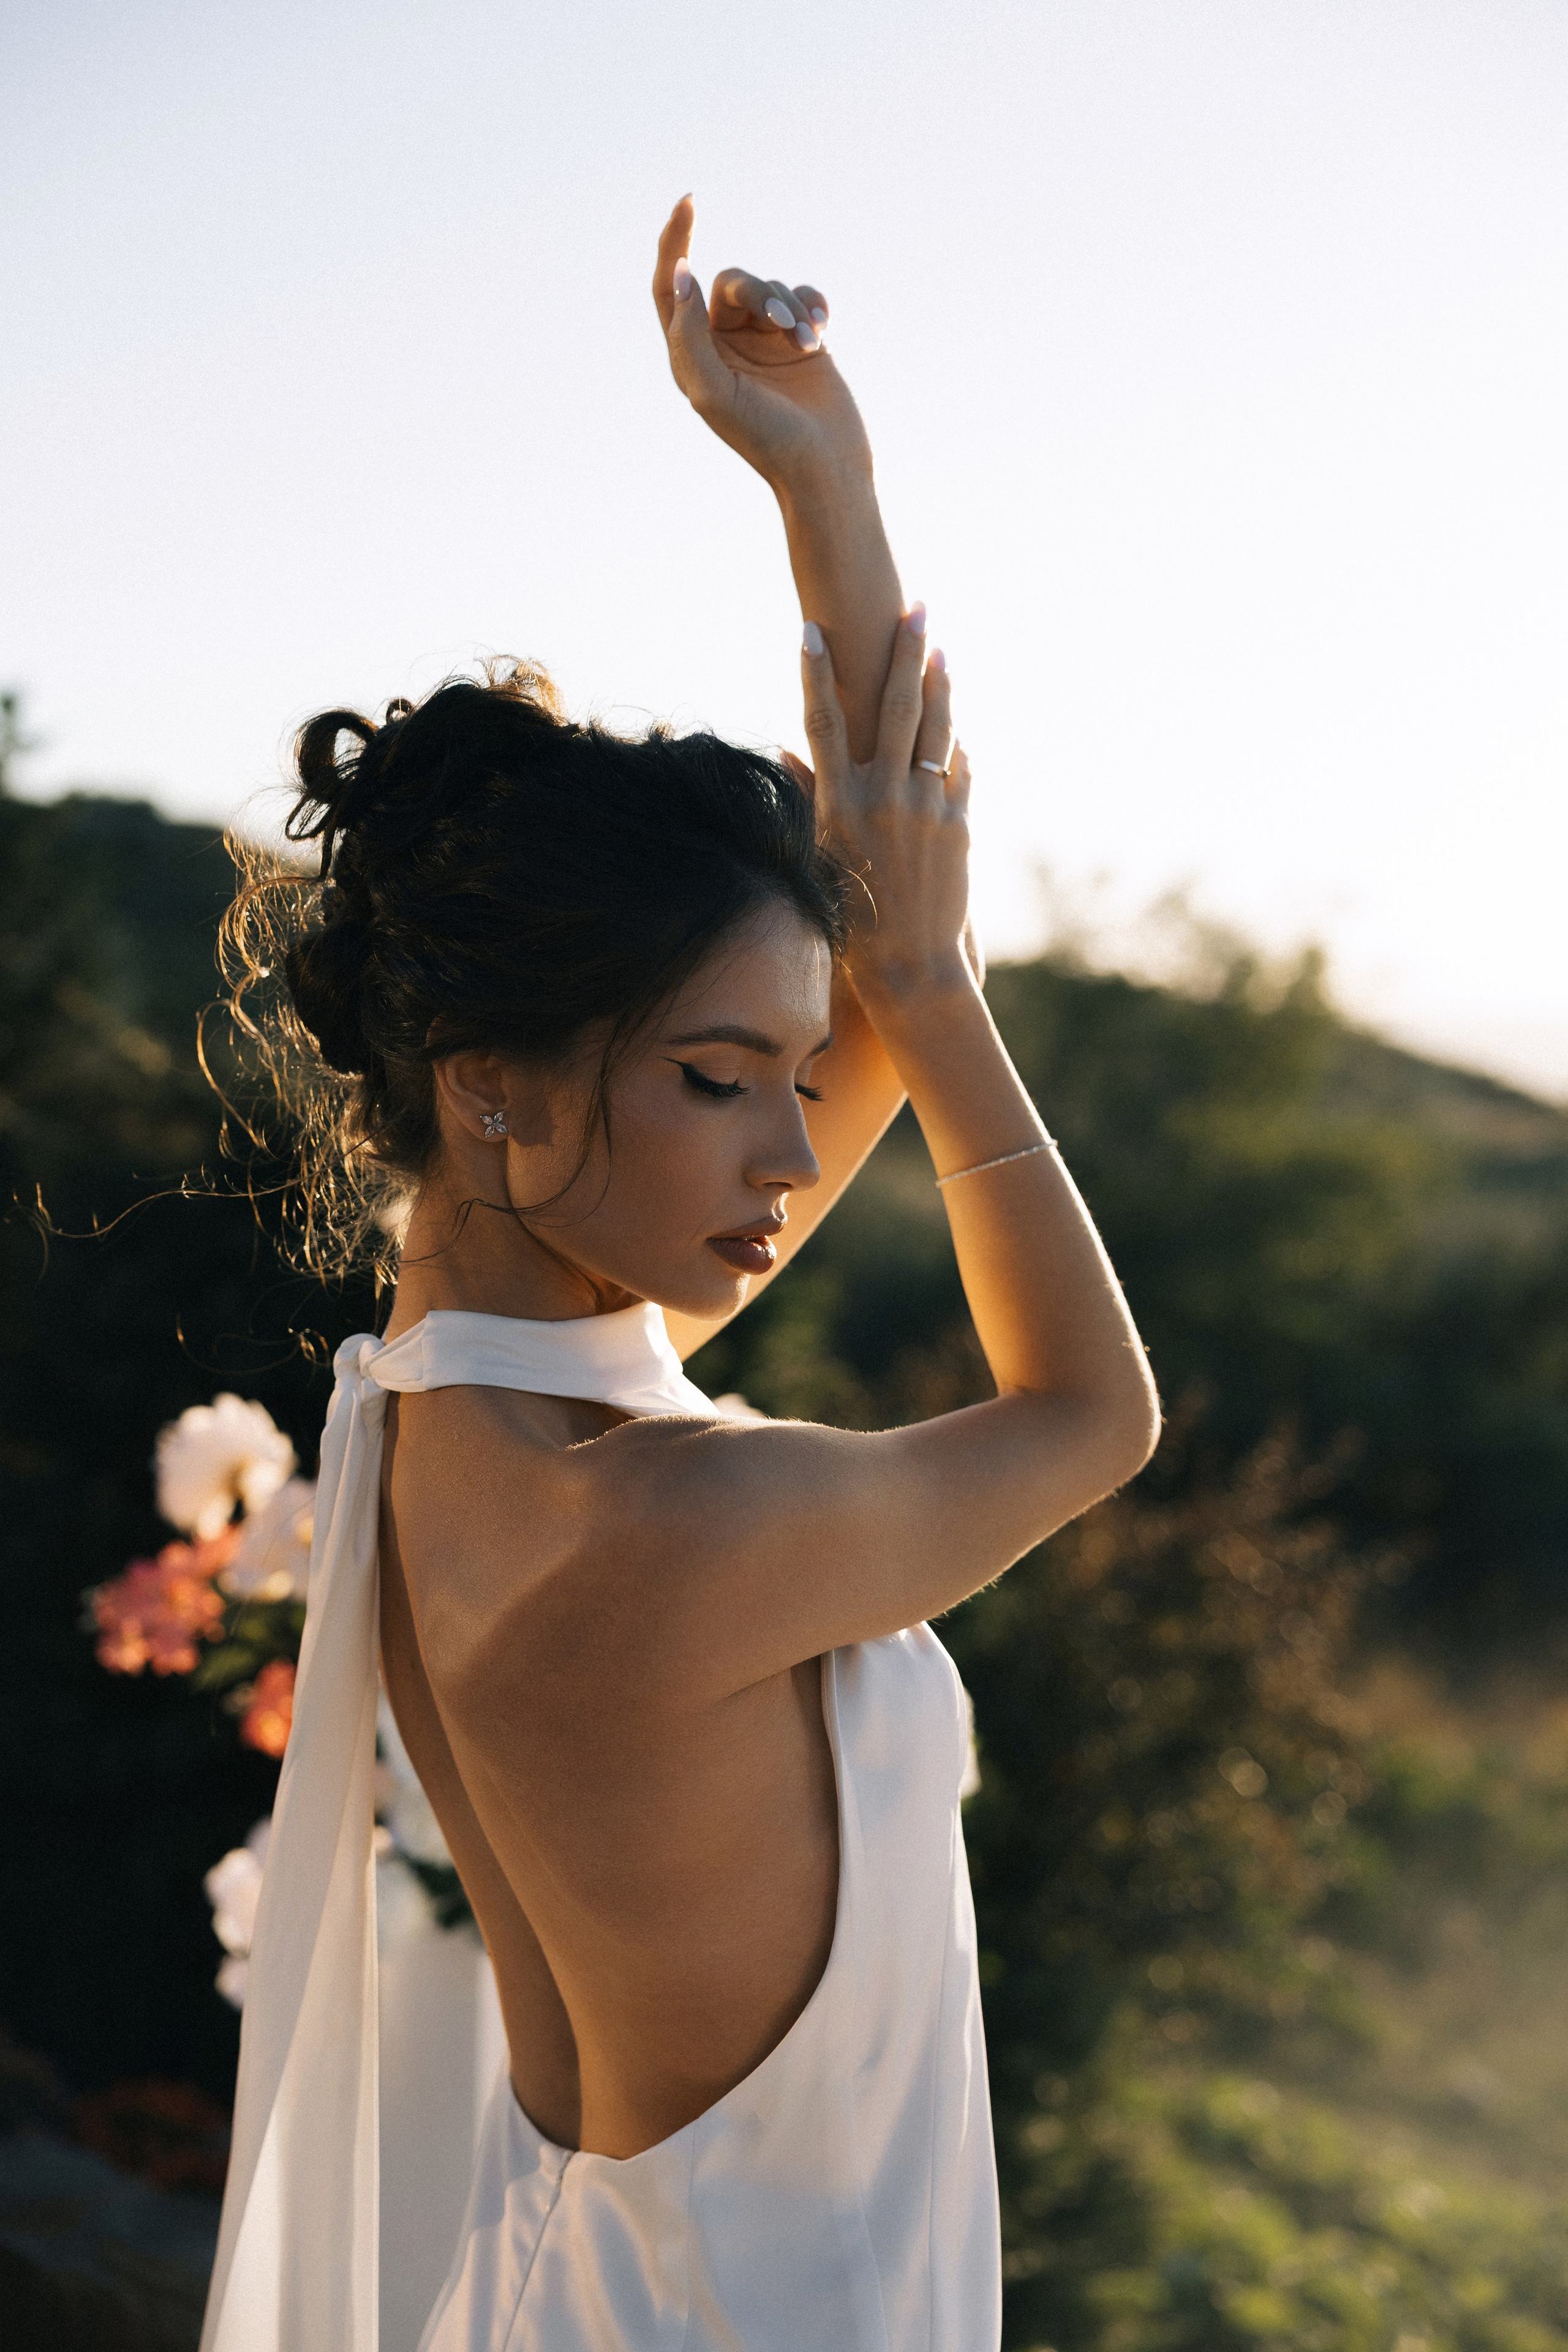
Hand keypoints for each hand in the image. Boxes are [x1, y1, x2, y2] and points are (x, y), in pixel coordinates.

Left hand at [652, 197, 872, 495]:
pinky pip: (803, 295)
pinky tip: (822, 331)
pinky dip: (814, 306)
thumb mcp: (714, 391)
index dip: (674, 243)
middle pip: (732, 283)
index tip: (689, 203)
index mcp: (693, 356)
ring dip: (792, 308)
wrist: (824, 467)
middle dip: (760, 295)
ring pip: (771, 288)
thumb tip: (682, 275)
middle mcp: (724, 343)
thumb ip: (690, 335)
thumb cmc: (766, 438)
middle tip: (783, 325)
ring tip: (810, 345)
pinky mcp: (802, 338)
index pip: (671, 287)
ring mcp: (764, 340)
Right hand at [798, 613, 973, 1000]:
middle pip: (891, 707)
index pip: (821, 720)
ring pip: (934, 729)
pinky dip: (956, 748)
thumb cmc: (853, 918)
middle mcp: (881, 797)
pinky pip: (959, 771)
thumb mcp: (821, 855)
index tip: (812, 628)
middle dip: (903, 652)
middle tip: (914, 608)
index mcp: (838, 803)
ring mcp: (924, 808)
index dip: (814, 671)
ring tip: (941, 648)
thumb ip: (809, 795)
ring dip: (939, 684)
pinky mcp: (959, 825)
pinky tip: (956, 728)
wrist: (910, 969)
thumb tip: (784, 748)